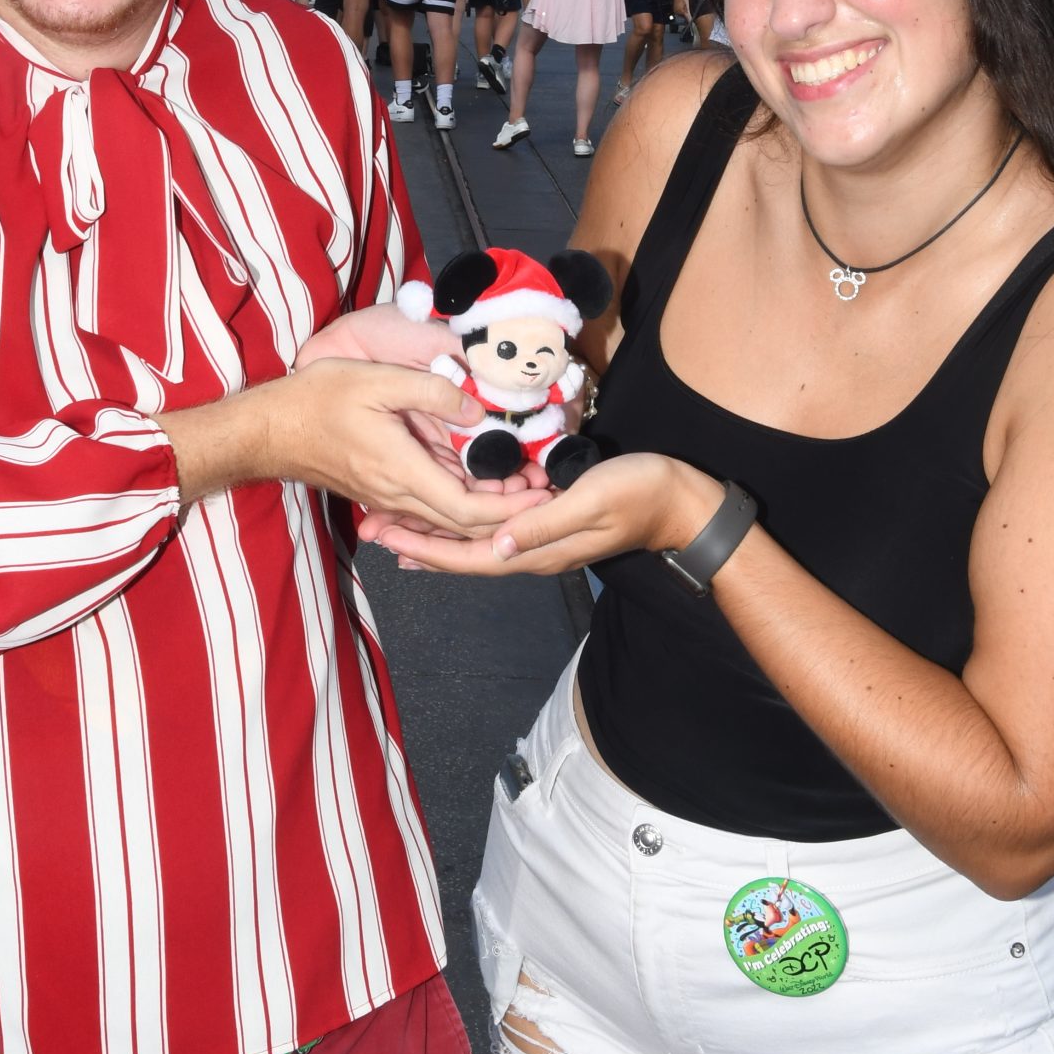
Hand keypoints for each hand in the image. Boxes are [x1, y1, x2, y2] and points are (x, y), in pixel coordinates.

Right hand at [258, 360, 546, 533]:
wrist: (268, 428)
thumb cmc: (318, 399)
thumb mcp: (378, 381)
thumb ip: (432, 394)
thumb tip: (478, 412)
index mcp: (400, 472)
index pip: (466, 511)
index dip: (508, 511)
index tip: (540, 496)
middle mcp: (396, 494)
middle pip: (462, 524)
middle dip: (507, 513)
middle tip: (543, 490)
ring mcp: (386, 497)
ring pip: (445, 518)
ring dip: (485, 509)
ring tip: (521, 485)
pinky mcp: (379, 491)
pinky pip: (426, 508)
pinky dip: (458, 503)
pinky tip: (478, 483)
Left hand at [366, 452, 721, 575]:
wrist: (682, 502)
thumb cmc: (639, 494)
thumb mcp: (588, 502)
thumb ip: (541, 525)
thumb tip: (493, 546)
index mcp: (536, 551)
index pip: (467, 559)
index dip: (423, 549)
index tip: (382, 536)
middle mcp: (532, 553)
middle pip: (463, 558)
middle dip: (417, 545)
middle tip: (372, 531)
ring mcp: (541, 542)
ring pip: (475, 547)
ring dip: (435, 537)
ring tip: (398, 525)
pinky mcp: (550, 525)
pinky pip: (494, 531)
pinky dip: (463, 524)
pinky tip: (450, 512)